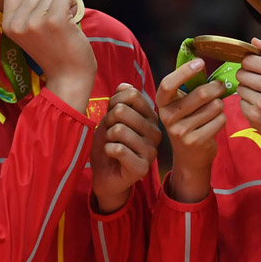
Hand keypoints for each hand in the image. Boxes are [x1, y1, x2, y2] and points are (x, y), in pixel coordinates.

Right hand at [1, 0, 95, 111]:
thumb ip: (19, 7)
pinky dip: (72, 1)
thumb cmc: (54, 52)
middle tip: (56, 18)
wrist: (69, 78)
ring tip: (64, 21)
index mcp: (8, 24)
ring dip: (63, 1)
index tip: (43, 2)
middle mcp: (18, 23)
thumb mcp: (27, 30)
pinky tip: (72, 17)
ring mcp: (35, 22)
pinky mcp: (55, 21)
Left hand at [90, 83, 161, 213]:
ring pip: (119, 130)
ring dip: (107, 138)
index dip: (114, 102)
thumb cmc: (109, 144)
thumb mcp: (111, 118)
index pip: (132, 94)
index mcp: (151, 118)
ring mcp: (151, 151)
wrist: (105, 175)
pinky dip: (107, 150)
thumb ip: (118, 101)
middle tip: (110, 134)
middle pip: (122, 111)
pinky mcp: (142, 167)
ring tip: (112, 145)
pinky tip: (112, 155)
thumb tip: (125, 86)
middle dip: (108, 122)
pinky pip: (118, 149)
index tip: (112, 115)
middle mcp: (155, 133)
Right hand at [155, 59, 226, 202]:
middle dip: (216, 88)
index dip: (185, 71)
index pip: (168, 84)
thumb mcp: (180, 105)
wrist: (189, 157)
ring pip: (214, 107)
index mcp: (162, 104)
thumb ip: (186, 86)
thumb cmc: (187, 122)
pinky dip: (222, 119)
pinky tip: (215, 123)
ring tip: (215, 109)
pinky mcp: (196, 141)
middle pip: (201, 94)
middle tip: (220, 86)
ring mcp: (181, 131)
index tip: (201, 62)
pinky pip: (220, 120)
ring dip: (220, 106)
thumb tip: (199, 60)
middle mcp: (168, 117)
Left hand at [235, 39, 260, 157]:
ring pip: (240, 87)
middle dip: (248, 76)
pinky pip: (241, 103)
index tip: (257, 69)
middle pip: (242, 72)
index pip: (250, 59)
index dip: (251, 63)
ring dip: (248, 91)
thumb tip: (254, 41)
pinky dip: (249, 105)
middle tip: (260, 84)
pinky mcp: (255, 118)